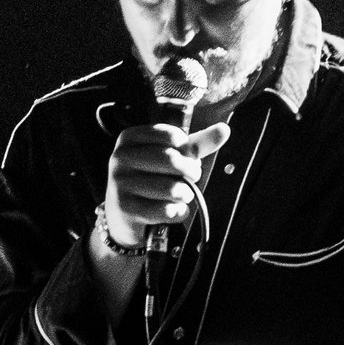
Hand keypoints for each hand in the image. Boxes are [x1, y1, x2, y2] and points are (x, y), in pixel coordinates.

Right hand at [100, 119, 230, 248]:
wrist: (122, 215)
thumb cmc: (151, 178)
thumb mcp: (170, 156)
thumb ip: (196, 144)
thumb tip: (224, 129)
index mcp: (129, 138)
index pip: (172, 136)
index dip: (187, 149)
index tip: (184, 156)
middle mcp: (119, 158)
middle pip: (172, 160)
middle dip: (191, 172)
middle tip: (191, 178)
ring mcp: (120, 184)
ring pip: (173, 188)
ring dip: (185, 195)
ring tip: (179, 196)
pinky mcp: (125, 209)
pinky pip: (167, 211)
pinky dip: (178, 213)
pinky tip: (170, 211)